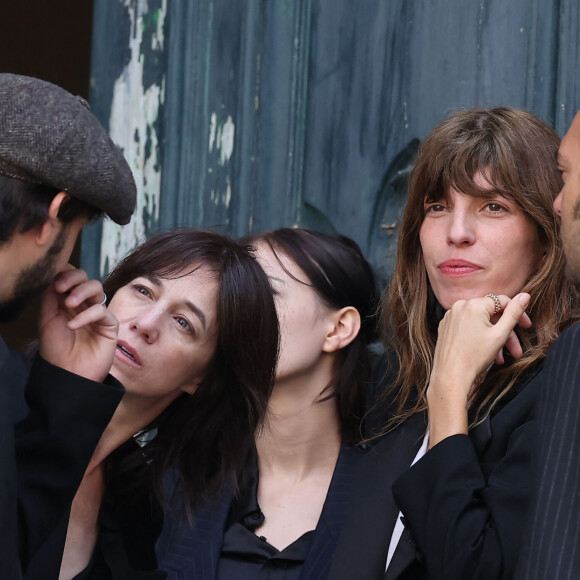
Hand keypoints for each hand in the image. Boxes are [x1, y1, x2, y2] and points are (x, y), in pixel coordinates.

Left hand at [39, 267, 117, 382]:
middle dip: (74, 279)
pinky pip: (102, 311)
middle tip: (61, 288)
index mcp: (69, 301)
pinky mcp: (109, 325)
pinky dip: (86, 315)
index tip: (54, 282)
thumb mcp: (47, 319)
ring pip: (97, 289)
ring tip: (68, 304)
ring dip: (81, 291)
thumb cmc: (56, 349)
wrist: (67, 373)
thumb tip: (55, 275)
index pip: (72, 278)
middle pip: (86, 279)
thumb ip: (50, 296)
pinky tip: (73, 326)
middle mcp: (85, 304)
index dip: (65, 274)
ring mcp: (98, 313)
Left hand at [427, 293, 530, 446]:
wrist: (450, 375)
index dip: (518, 313)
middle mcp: (459, 306)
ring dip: (493, 338)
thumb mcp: (500, 334)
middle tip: (516, 349)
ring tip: (501, 358)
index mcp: (473, 304)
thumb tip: (525, 295)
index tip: (527, 326)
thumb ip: (514, 313)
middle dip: (506, 332)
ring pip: (479, 322)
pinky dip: (478, 337)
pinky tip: (487, 353)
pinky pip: (467, 327)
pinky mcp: (445, 326)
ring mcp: (450, 316)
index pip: (502, 301)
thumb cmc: (475, 357)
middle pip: (490, 314)